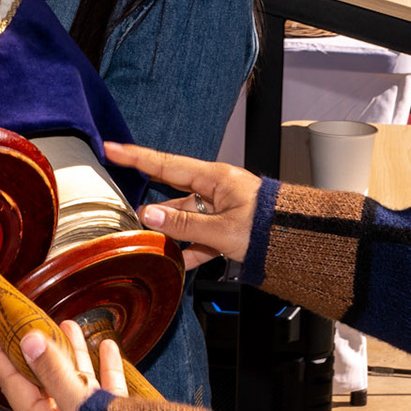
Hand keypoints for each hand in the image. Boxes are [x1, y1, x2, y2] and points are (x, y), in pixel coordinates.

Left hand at [0, 321, 124, 410]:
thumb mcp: (74, 402)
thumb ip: (53, 371)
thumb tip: (29, 339)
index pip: (11, 381)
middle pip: (43, 376)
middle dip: (40, 346)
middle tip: (31, 319)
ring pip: (75, 378)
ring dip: (72, 351)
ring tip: (69, 324)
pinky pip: (105, 386)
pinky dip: (105, 365)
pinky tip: (108, 346)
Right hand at [105, 141, 260, 268]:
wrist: (300, 245)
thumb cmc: (270, 228)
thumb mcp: (222, 230)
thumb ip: (184, 224)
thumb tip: (150, 215)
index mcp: (214, 177)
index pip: (165, 164)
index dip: (135, 157)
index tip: (110, 148)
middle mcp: (215, 189)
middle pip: (172, 192)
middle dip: (149, 201)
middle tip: (123, 204)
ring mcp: (221, 209)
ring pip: (185, 219)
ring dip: (170, 234)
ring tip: (150, 245)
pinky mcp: (227, 228)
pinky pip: (200, 236)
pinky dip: (190, 249)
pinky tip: (178, 262)